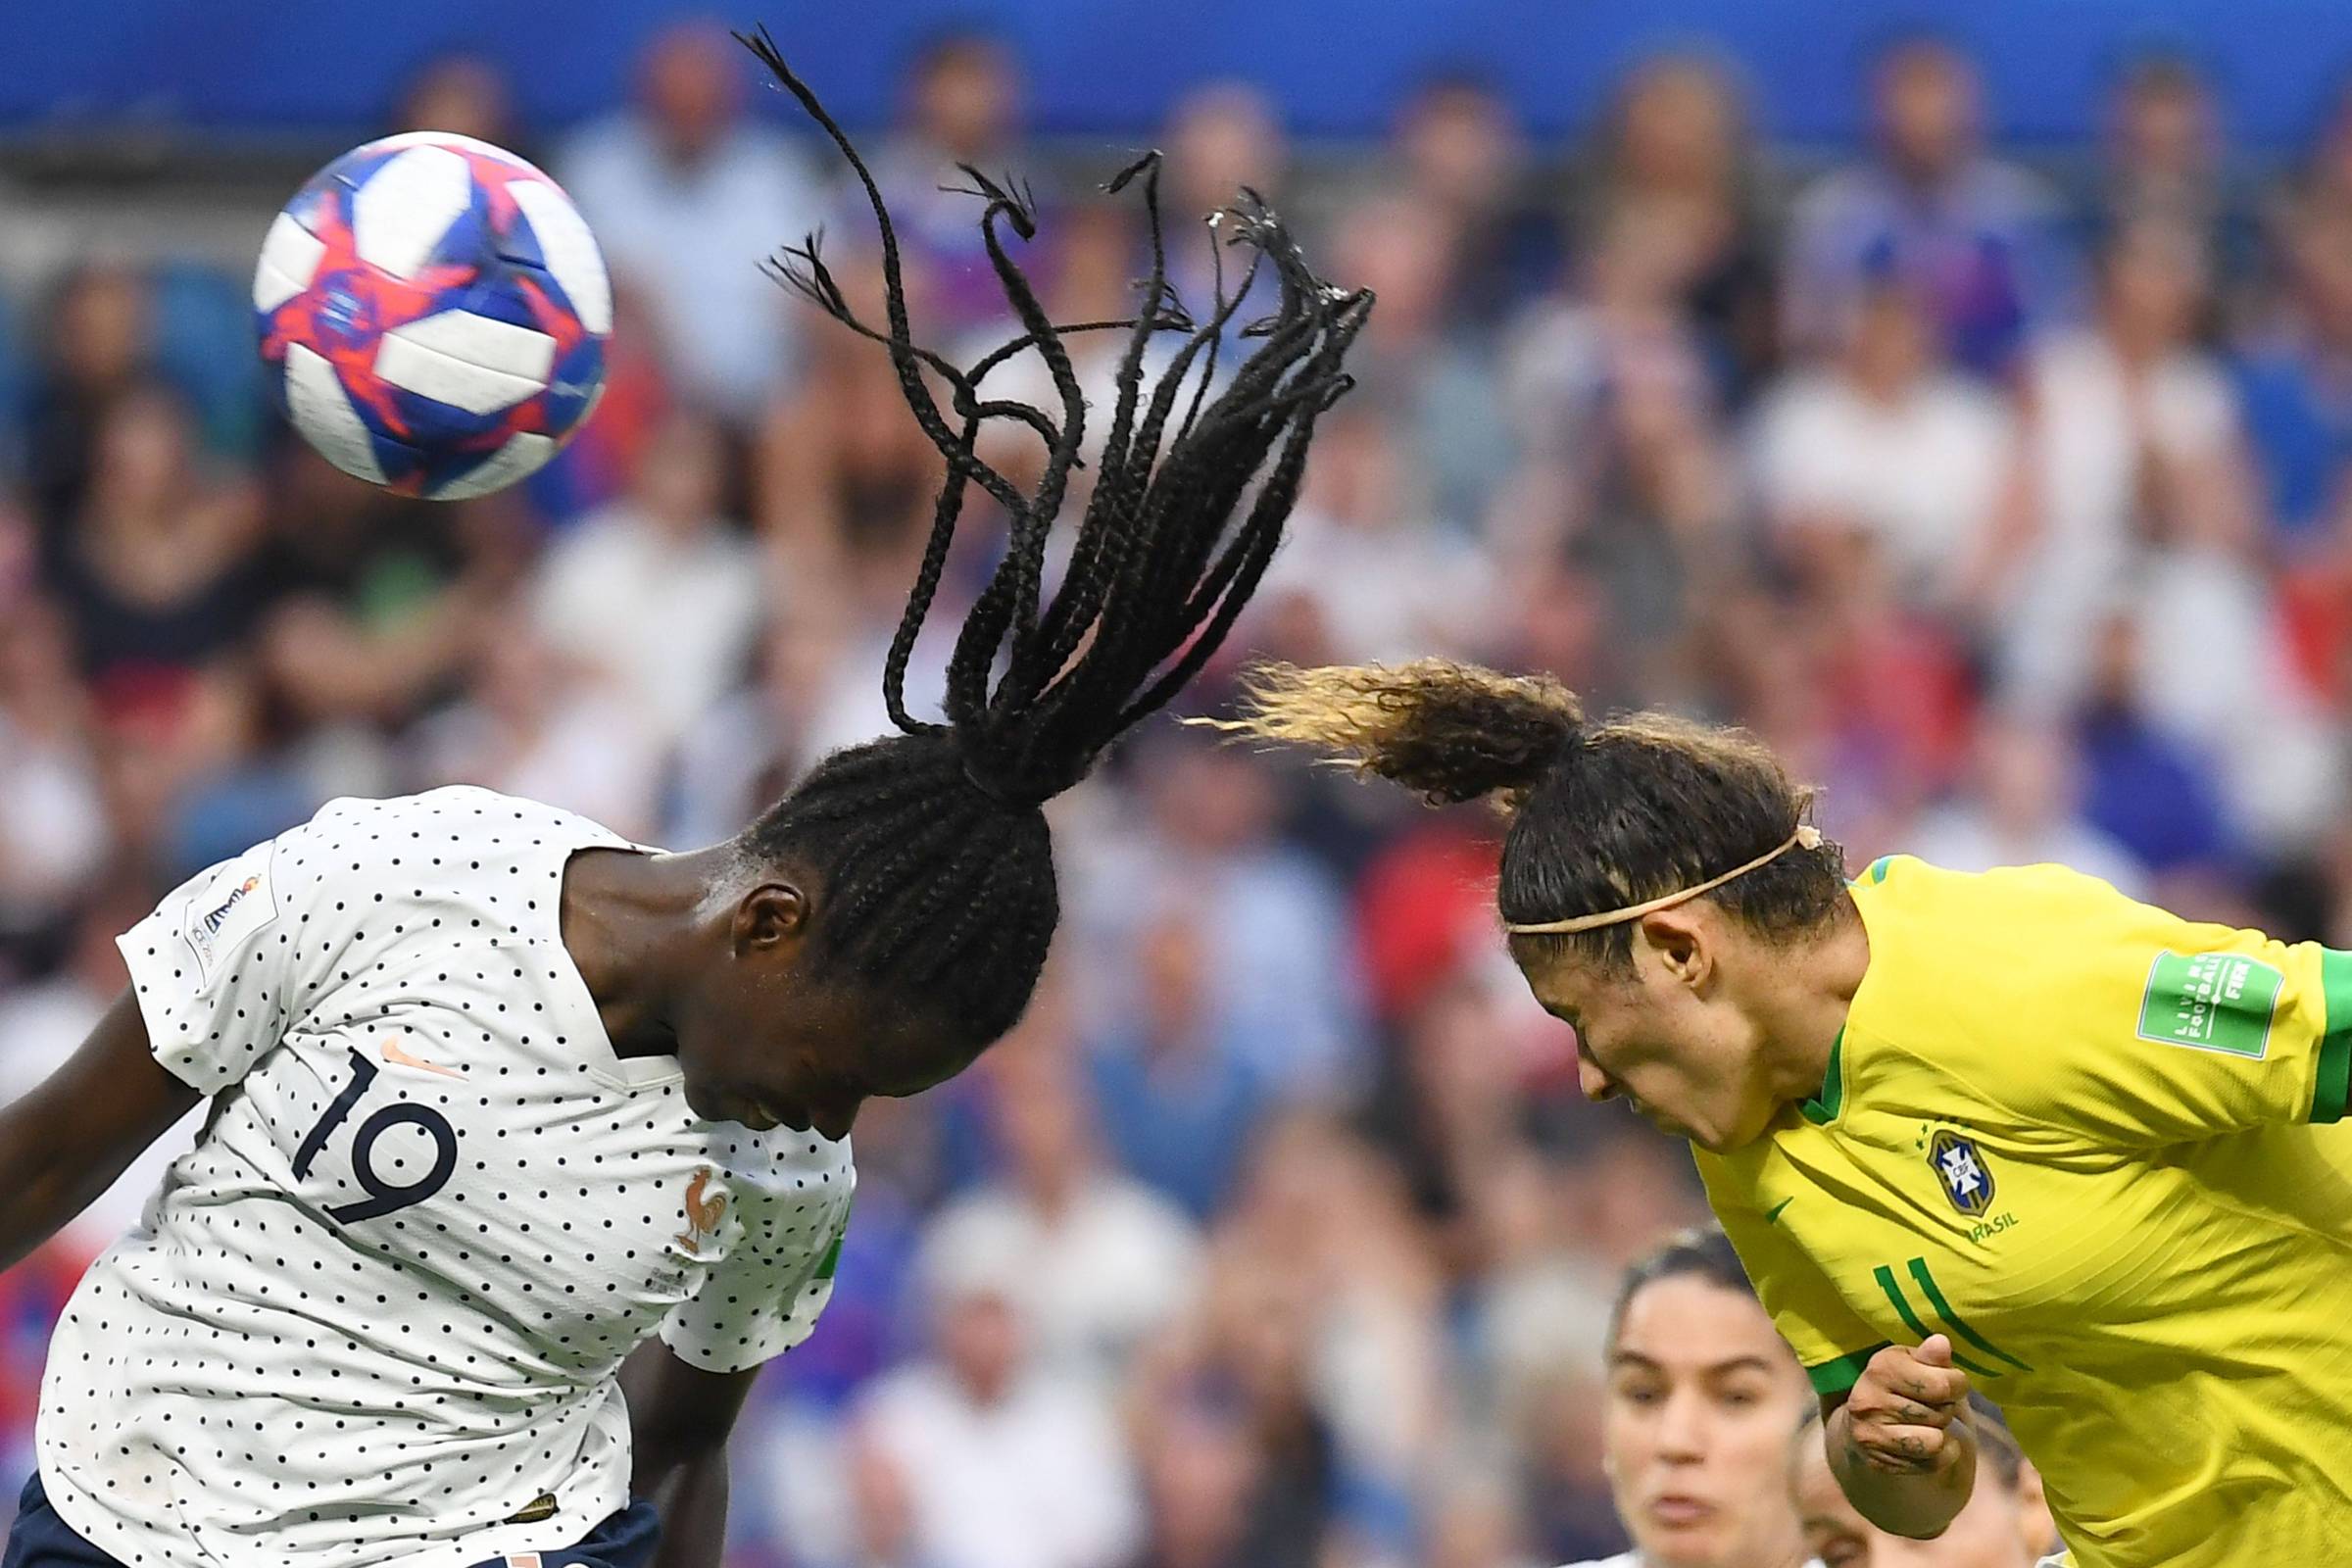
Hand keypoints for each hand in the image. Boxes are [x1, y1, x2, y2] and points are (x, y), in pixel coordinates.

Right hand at [1843, 1335, 1972, 1475]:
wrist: (1863, 1426)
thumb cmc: (1900, 1388)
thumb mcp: (1914, 1365)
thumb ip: (1930, 1357)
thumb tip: (1941, 1343)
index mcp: (1880, 1367)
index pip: (1942, 1385)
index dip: (1957, 1385)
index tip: (1950, 1384)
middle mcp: (1868, 1399)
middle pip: (1941, 1413)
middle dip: (1946, 1410)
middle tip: (1932, 1405)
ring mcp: (1870, 1433)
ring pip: (1935, 1441)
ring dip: (1940, 1434)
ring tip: (1927, 1424)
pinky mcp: (1877, 1461)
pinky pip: (1930, 1463)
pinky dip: (1938, 1457)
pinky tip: (1924, 1444)